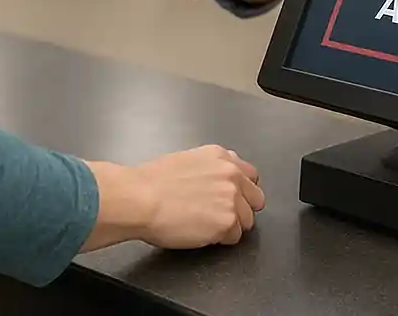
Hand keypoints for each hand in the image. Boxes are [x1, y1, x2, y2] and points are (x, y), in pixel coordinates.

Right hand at [135, 145, 264, 248]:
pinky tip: (202, 233)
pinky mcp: (227, 222)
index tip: (232, 198)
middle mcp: (232, 174)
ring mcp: (232, 198)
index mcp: (221, 156)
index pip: (250, 175)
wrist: (141, 198)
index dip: (241, 190)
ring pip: (247, 221)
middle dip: (243, 208)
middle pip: (256, 199)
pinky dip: (220, 239)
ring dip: (232, 226)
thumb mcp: (187, 160)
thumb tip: (213, 180)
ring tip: (207, 226)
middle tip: (221, 216)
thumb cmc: (152, 181)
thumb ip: (210, 168)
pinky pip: (234, 238)